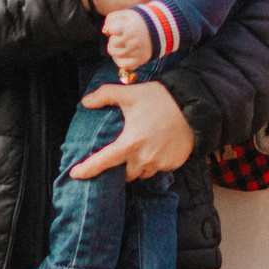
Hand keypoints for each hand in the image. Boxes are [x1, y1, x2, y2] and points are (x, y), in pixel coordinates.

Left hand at [69, 81, 195, 180]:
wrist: (193, 105)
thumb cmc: (159, 99)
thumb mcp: (129, 93)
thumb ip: (104, 96)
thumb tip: (85, 102)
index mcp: (129, 143)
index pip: (103, 162)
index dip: (87, 169)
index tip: (75, 174)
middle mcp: (144, 158)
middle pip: (125, 173)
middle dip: (121, 166)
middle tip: (121, 152)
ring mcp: (160, 163)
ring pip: (142, 173)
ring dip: (137, 165)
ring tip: (140, 148)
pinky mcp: (173, 164)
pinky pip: (158, 168)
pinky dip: (154, 162)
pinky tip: (156, 147)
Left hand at [102, 8, 152, 72]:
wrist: (162, 29)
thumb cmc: (141, 20)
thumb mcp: (127, 14)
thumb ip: (112, 18)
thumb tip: (104, 31)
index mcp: (131, 27)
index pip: (111, 29)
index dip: (113, 27)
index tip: (120, 27)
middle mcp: (134, 41)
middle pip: (113, 43)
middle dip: (115, 38)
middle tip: (122, 35)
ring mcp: (137, 52)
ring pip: (116, 54)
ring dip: (115, 49)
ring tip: (121, 44)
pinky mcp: (140, 60)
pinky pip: (123, 65)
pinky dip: (120, 60)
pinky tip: (123, 53)